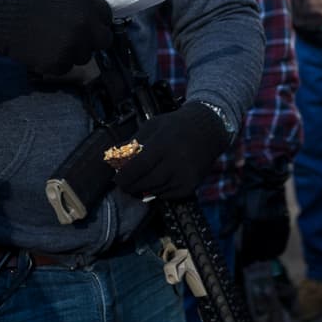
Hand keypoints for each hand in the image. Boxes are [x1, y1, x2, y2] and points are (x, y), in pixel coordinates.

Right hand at [0, 0, 112, 74]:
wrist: (0, 13)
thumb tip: (101, 3)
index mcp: (89, 5)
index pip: (107, 18)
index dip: (96, 20)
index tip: (84, 21)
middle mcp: (85, 27)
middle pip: (104, 41)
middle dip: (92, 39)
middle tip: (72, 34)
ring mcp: (72, 47)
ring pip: (84, 56)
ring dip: (72, 50)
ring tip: (50, 38)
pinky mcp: (58, 64)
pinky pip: (66, 67)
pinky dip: (56, 61)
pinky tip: (41, 48)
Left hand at [114, 103, 229, 200]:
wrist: (209, 130)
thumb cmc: (176, 126)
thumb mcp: (152, 126)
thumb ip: (132, 143)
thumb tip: (112, 160)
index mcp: (164, 144)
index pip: (137, 168)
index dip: (123, 177)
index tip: (116, 179)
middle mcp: (176, 162)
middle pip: (144, 183)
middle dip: (130, 185)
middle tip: (124, 182)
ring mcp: (184, 176)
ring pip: (154, 191)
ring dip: (144, 187)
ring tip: (143, 177)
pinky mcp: (190, 187)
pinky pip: (166, 195)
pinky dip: (158, 190)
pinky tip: (160, 178)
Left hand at [238, 167, 290, 263]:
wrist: (267, 181)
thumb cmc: (249, 193)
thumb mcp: (236, 206)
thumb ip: (230, 222)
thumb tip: (222, 236)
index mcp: (252, 220)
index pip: (249, 245)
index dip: (247, 256)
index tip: (245, 261)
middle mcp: (265, 224)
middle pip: (261, 249)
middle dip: (256, 257)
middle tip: (252, 261)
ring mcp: (276, 223)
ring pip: (273, 247)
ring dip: (267, 255)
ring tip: (262, 259)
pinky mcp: (284, 222)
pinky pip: (282, 241)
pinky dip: (278, 249)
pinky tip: (274, 252)